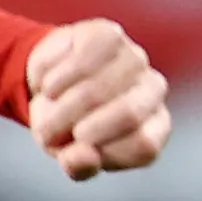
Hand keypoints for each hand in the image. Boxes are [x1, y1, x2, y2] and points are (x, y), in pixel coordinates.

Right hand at [24, 19, 169, 181]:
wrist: (50, 84)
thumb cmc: (68, 126)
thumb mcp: (70, 155)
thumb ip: (79, 165)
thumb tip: (82, 158)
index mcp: (154, 127)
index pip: (144, 145)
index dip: (105, 151)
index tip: (76, 149)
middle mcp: (153, 90)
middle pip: (128, 113)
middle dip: (79, 128)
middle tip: (48, 133)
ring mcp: (134, 59)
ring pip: (97, 89)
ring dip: (60, 105)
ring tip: (46, 108)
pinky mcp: (109, 35)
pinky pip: (80, 63)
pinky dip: (55, 80)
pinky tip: (50, 86)